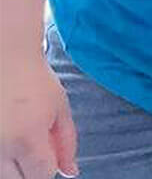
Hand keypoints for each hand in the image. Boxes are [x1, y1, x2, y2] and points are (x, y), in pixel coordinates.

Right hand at [0, 53, 76, 178]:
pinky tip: (7, 136)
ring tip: (20, 138)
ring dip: (12, 167)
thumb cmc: (35, 81)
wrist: (5, 58)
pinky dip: (0, 156)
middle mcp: (1, 147)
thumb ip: (66, 143)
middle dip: (29, 172)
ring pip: (1, 174)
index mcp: (27, 139)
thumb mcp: (60, 109)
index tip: (50, 156)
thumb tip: (70, 172)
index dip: (49, 169)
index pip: (41, 175)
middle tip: (34, 150)